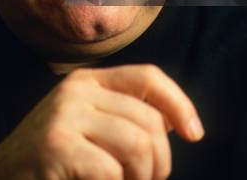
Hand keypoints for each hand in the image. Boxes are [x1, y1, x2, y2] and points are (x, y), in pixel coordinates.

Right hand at [0, 64, 203, 179]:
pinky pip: (111, 172)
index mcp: (87, 81)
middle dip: (159, 161)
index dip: (179, 103)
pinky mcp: (56, 146)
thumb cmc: (51, 162)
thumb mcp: (87, 126)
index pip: (148, 77)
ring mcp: (64, 115)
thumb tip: (174, 119)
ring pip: (138, 145)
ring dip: (141, 179)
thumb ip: (123, 116)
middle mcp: (76, 90)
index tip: (195, 133)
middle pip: (149, 120)